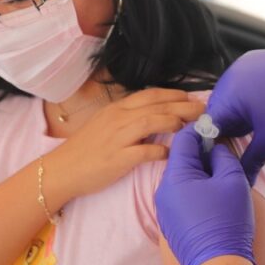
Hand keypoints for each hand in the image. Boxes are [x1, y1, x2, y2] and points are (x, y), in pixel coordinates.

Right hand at [46, 88, 204, 202]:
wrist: (61, 170)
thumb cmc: (85, 150)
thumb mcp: (106, 125)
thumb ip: (129, 119)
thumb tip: (154, 116)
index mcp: (117, 109)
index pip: (151, 95)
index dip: (175, 95)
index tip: (192, 99)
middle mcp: (118, 118)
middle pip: (157, 105)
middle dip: (184, 106)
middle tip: (204, 110)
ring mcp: (117, 137)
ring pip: (152, 121)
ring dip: (175, 122)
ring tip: (193, 127)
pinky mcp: (117, 158)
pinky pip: (145, 151)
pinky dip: (161, 151)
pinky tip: (172, 154)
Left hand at [155, 124, 254, 264]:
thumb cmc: (226, 224)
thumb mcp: (232, 179)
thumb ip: (223, 156)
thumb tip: (217, 148)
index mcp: (176, 176)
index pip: (183, 139)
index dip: (201, 129)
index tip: (216, 126)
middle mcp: (164, 191)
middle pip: (181, 159)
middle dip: (202, 152)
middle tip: (223, 151)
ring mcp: (165, 209)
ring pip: (182, 178)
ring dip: (200, 172)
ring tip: (221, 175)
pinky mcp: (171, 223)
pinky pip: (181, 196)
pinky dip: (196, 190)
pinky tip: (214, 197)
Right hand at [206, 50, 264, 183]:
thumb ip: (250, 162)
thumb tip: (242, 182)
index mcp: (230, 94)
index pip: (208, 122)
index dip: (215, 141)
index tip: (223, 153)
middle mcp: (231, 75)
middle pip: (217, 108)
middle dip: (228, 125)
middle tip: (245, 137)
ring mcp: (242, 65)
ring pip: (228, 95)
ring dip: (237, 110)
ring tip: (258, 120)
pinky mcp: (252, 59)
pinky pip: (239, 81)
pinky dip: (245, 95)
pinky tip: (263, 105)